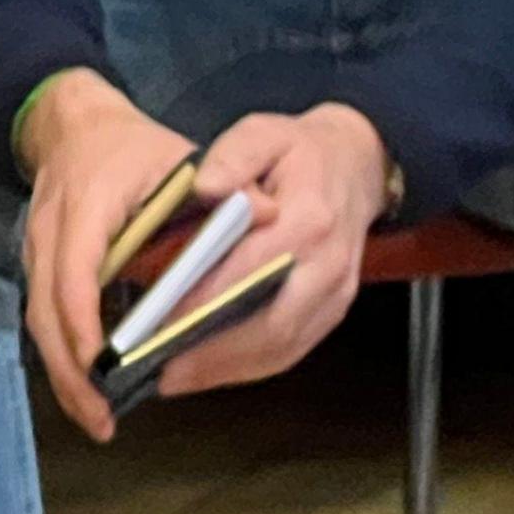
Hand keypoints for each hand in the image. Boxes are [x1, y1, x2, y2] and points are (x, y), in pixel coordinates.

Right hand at [17, 70, 197, 441]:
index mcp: (86, 205)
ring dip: (66, 375)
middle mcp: (50, 234)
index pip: (76, 269)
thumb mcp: (181, 159)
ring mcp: (38, 253)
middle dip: (72, 371)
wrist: (78, 128)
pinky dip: (67, 357)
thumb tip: (270, 213)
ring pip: (41, 323)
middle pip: (48, 312)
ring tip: (97, 419)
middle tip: (101, 418)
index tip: (104, 362)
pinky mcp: (41, 269)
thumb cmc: (137, 149)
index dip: (86, 320)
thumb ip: (225, 187)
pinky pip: (48, 319)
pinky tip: (91, 391)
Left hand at [155, 103, 392, 402]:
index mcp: (308, 219)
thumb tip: (206, 187)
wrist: (358, 166)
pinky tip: (210, 372)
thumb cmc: (301, 152)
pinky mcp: (334, 310)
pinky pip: (291, 350)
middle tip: (157, 371)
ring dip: (226, 370)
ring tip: (175, 380)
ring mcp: (336, 293)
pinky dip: (248, 367)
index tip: (156, 324)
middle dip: (211, 354)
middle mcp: (327, 264)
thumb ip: (232, 157)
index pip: (247, 271)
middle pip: (267, 324)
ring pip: (280, 346)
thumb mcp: (263, 133)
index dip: (201, 302)